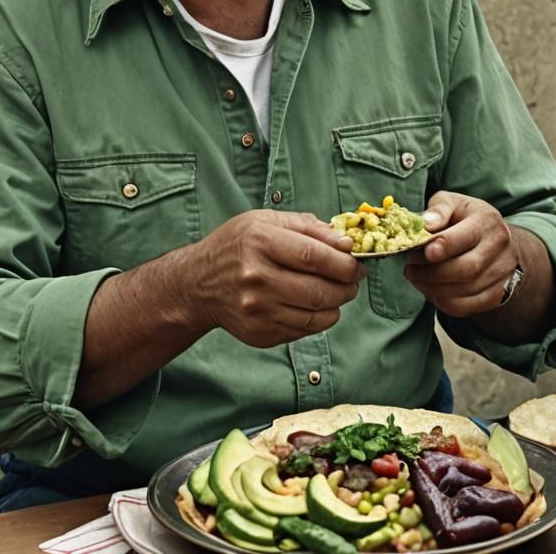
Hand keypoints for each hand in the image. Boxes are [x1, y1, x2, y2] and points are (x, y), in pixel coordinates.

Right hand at [188, 209, 365, 346]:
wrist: (198, 284)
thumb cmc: (237, 246)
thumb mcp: (265, 221)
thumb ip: (307, 227)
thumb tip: (346, 242)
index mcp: (258, 243)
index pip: (313, 256)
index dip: (343, 262)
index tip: (357, 262)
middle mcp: (255, 278)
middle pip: (319, 290)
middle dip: (347, 286)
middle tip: (353, 279)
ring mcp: (256, 311)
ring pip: (317, 315)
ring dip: (337, 304)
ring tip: (337, 291)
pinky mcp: (259, 334)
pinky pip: (304, 330)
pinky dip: (319, 319)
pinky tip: (314, 304)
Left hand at [403, 191, 519, 316]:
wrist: (493, 239)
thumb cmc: (464, 218)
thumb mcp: (452, 203)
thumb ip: (439, 210)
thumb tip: (425, 224)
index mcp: (487, 220)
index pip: (466, 237)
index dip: (444, 247)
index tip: (424, 252)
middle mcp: (500, 247)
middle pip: (466, 269)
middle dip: (432, 272)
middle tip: (410, 269)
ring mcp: (502, 273)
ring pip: (465, 290)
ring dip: (433, 288)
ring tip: (415, 278)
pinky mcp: (497, 294)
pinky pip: (467, 307)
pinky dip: (443, 302)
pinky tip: (429, 290)